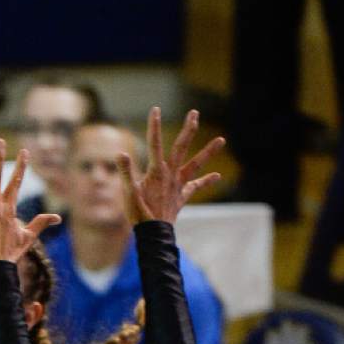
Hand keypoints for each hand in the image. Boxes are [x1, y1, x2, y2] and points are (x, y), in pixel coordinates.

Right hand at [117, 108, 222, 225]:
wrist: (153, 234)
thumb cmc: (139, 214)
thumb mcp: (128, 192)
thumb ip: (126, 172)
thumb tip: (121, 153)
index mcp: (156, 171)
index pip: (154, 143)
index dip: (154, 126)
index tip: (156, 109)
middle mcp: (170, 174)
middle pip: (181, 147)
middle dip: (188, 130)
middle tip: (195, 113)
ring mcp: (178, 185)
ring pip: (196, 164)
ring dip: (208, 152)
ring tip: (222, 140)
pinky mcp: (182, 196)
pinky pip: (196, 187)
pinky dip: (206, 181)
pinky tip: (217, 176)